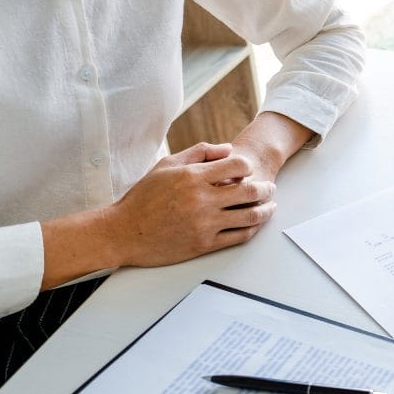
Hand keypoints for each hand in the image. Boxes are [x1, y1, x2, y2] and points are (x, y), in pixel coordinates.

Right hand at [106, 142, 276, 266]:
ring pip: (250, 216)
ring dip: (266, 210)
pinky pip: (239, 237)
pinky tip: (254, 224)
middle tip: (270, 188)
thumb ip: (199, 153)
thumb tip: (228, 149)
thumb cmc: (144, 197)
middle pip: (250, 191)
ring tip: (270, 206)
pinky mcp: (204, 244)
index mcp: (193, 177)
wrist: (122, 232)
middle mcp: (201, 200)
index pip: (237, 165)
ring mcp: (204, 224)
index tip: (248, 170)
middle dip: (266, 189)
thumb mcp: (166, 165)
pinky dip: (252, 229)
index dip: (248, 167)